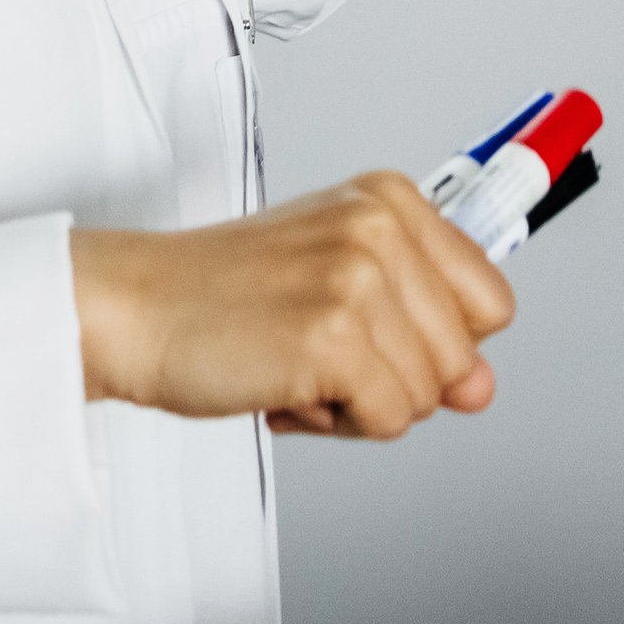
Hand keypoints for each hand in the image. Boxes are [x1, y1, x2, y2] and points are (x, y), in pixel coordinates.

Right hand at [70, 174, 517, 438]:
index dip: (435, 341)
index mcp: (390, 199)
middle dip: (395, 378)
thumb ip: (422, 328)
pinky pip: (389, 419)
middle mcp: (382, 225)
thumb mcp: (338, 286)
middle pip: (463, 355)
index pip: (489, 300)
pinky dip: (337, 424)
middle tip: (317, 351)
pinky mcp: (336, 335)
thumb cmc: (223, 297)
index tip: (374, 334)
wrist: (134, 308)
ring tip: (296, 364)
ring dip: (361, 403)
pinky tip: (286, 387)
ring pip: (429, 395)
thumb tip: (482, 387)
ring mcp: (359, 277)